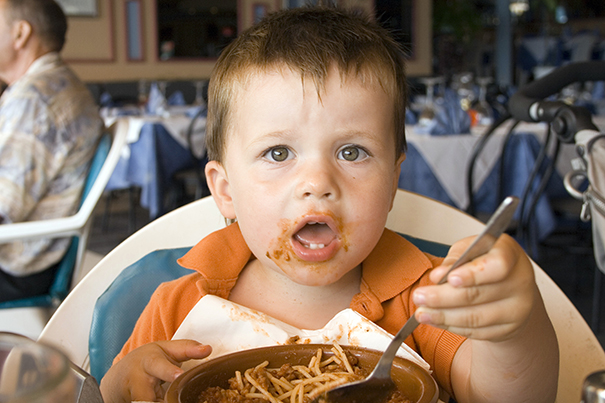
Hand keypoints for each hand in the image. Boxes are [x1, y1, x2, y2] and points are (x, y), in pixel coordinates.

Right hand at [100, 339, 211, 402]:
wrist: (118, 378)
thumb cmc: (148, 361)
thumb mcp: (165, 350)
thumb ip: (187, 348)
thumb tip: (208, 349)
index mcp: (149, 362)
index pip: (159, 366)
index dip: (169, 372)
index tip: (179, 376)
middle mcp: (139, 381)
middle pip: (146, 396)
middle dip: (156, 399)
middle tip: (169, 399)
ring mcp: (135, 397)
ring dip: (159, 402)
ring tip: (172, 400)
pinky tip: (170, 402)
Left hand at [412, 234, 536, 340]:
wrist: (510, 287)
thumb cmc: (485, 262)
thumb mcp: (470, 249)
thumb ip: (455, 260)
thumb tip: (438, 276)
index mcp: (511, 255)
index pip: (497, 266)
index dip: (473, 274)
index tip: (450, 278)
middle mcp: (519, 282)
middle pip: (479, 294)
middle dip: (443, 298)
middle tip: (419, 297)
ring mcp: (517, 309)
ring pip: (475, 317)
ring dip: (443, 316)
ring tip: (421, 313)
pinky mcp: (508, 329)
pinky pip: (476, 331)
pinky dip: (451, 326)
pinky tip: (436, 320)